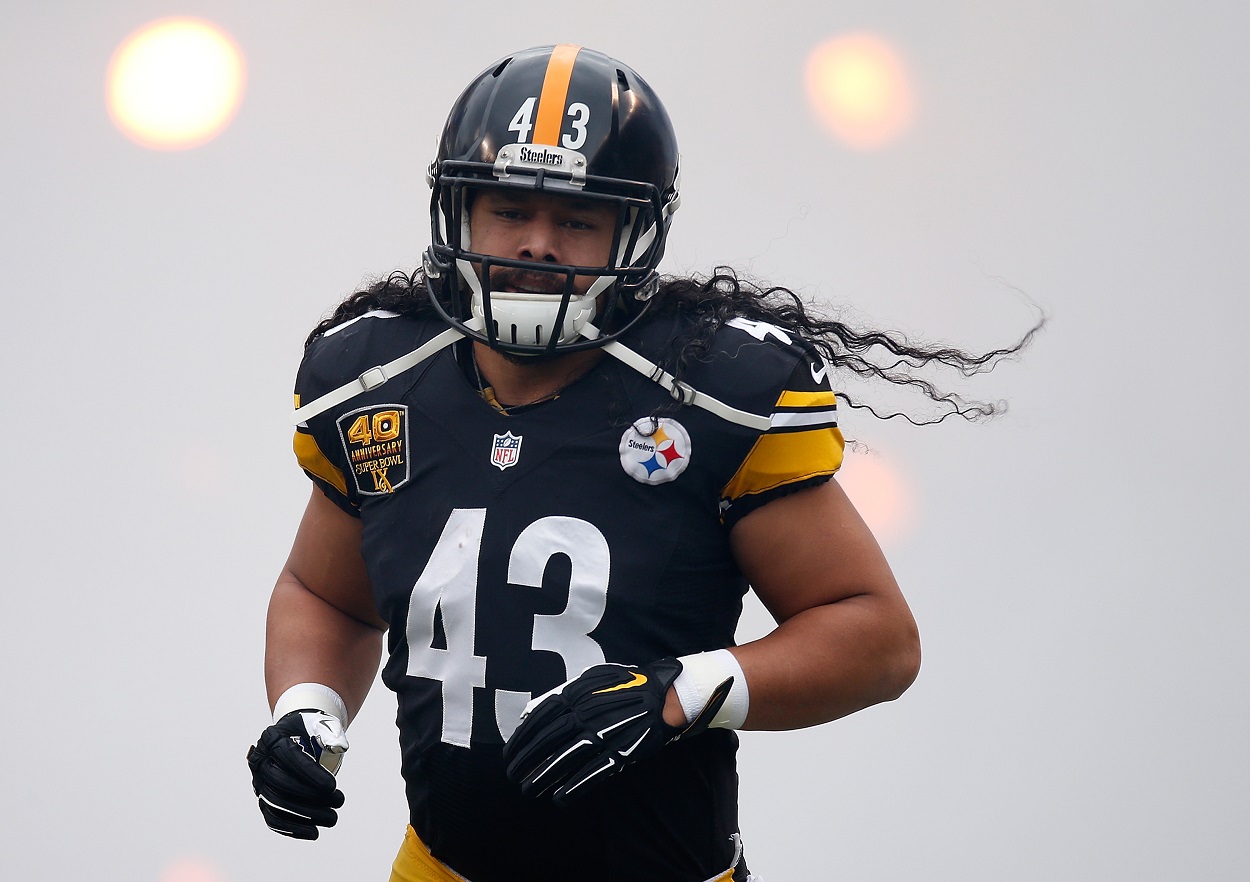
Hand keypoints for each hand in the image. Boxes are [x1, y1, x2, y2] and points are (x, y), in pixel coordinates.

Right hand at [246, 710, 348, 838]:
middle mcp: (260, 761)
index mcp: (272, 738)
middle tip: (339, 802)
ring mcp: (259, 782)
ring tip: (332, 819)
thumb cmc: (310, 731)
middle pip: (279, 782)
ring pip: (276, 804)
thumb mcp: (321, 725)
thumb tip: (340, 747)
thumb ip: (332, 734)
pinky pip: (273, 818)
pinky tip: (313, 833)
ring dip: (305, 816)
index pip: (287, 757)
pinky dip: (292, 828)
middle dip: (310, 796)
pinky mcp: (263, 799)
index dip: (310, 773)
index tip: (333, 786)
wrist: (296, 736)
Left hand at [502, 658, 731, 804]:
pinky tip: (559, 799)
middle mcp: (587, 713)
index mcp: (578, 694)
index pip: (541, 718)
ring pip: (566, 758)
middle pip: (548, 739)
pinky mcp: (620, 752)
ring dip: (544, 776)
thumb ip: (564, 692)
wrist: (666, 695)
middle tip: (512, 774)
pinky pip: (593, 772)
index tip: (510, 752)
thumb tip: (533, 710)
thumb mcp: (593, 678)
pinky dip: (574, 786)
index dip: (523, 737)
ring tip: (527, 790)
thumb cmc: (627, 685)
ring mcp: (603, 733)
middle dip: (526, 759)